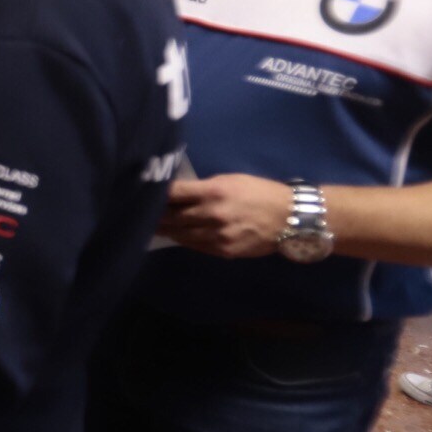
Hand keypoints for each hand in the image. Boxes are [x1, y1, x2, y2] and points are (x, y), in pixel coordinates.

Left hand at [156, 173, 294, 258]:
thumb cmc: (260, 192)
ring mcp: (217, 235)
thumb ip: (204, 188)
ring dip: (166, 230)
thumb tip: (181, 194)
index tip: (144, 193)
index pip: (174, 193)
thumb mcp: (231, 180)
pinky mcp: (223, 251)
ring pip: (181, 234)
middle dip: (156, 215)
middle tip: (141, 213)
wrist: (290, 217)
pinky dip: (184, 240)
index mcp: (213, 191)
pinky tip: (176, 235)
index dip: (157, 194)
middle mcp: (212, 214)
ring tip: (153, 226)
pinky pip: (196, 246)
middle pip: (172, 216)